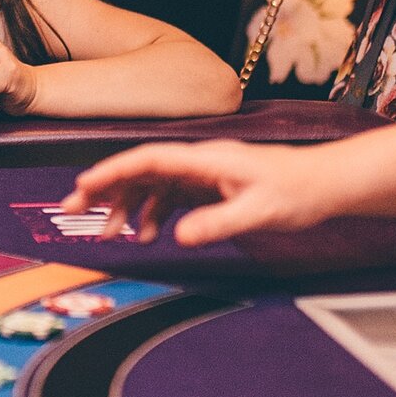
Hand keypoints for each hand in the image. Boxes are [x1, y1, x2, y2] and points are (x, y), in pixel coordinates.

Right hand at [60, 140, 325, 246]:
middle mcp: (198, 161)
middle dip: (104, 188)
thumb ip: (217, 223)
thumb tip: (178, 237)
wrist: (324, 183)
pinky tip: (147, 235)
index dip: (112, 172)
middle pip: (140, 170)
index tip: (83, 187)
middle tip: (71, 209)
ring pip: (151, 186)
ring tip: (108, 234)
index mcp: (205, 159)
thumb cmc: (297, 192)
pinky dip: (152, 214)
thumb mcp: (258, 212)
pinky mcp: (210, 187)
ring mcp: (202, 174)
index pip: (148, 160)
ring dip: (126, 206)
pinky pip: (169, 198)